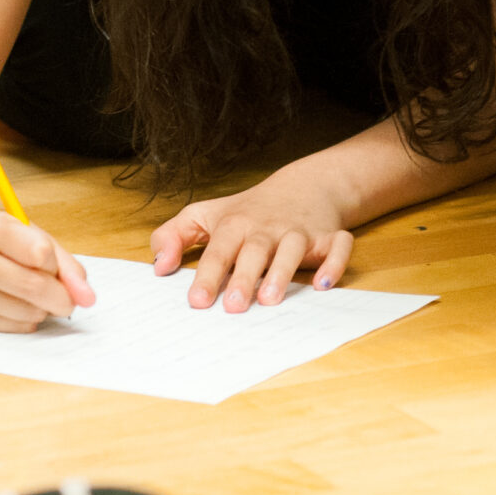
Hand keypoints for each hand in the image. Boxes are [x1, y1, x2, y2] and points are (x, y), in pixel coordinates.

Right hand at [0, 206, 93, 332]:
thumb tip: (87, 297)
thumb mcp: (32, 234)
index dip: (57, 265)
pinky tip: (16, 301)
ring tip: (31, 290)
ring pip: (29, 312)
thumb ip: (65, 263)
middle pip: (34, 287)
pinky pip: (18, 326)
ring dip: (43, 307)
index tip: (56, 267)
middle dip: (62, 297)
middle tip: (67, 298)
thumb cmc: (3, 238)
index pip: (40, 253)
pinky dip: (29, 318)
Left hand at [150, 168, 354, 310]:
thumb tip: (158, 267)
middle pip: (255, 250)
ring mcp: (299, 232)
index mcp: (235, 224)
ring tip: (269, 300)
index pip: (218, 250)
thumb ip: (172, 237)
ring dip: (283, 272)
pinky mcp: (329, 237)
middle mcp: (267, 228)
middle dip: (244, 276)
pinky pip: (337, 248)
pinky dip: (334, 265)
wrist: (303, 186)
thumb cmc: (246, 211)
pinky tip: (323, 285)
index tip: (197, 302)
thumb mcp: (203, 215)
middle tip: (234, 307)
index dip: (207, 275)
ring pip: (293, 249)